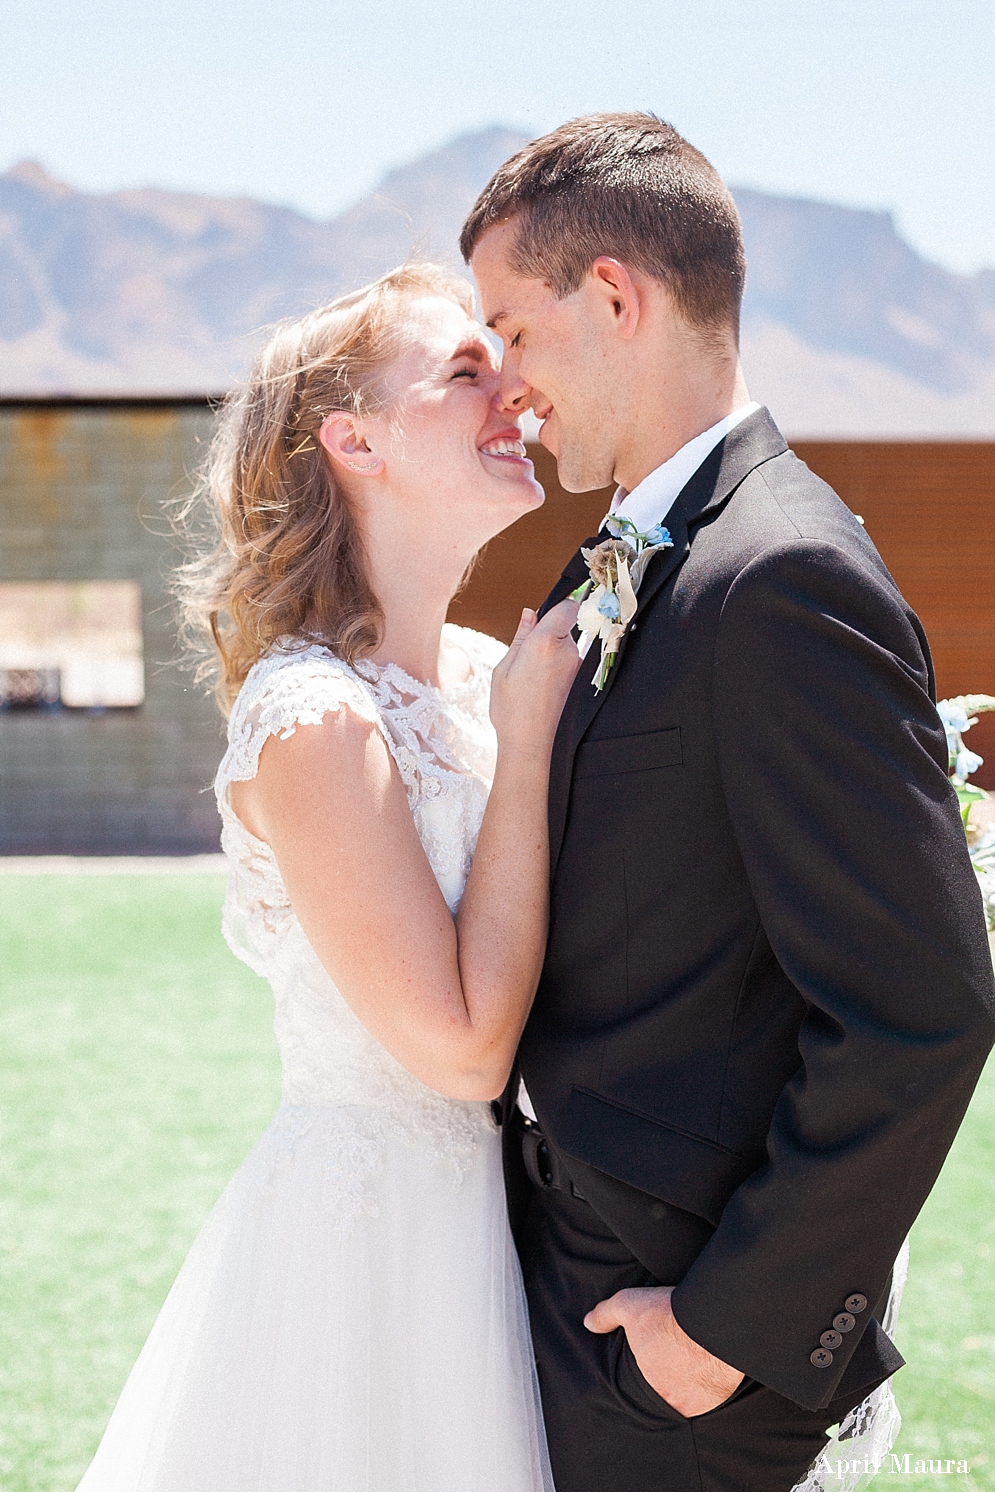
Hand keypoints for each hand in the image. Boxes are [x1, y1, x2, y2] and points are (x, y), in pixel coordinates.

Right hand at [490, 600, 580, 756]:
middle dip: (547, 631)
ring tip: (531, 675)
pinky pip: (567, 660)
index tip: (542, 615)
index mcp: (546, 642)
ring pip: (565, 643)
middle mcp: (568, 651)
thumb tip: (530, 613)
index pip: (567, 606)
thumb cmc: (511, 708)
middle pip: (565, 624)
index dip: (556, 606)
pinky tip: (540, 685)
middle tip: (525, 654)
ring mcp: (576, 666)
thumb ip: (521, 636)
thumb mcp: (505, 667)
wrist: (529, 743)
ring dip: (550, 650)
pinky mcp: (579, 679)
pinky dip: (554, 666)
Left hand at [584, 1286, 743, 1416]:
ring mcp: (694, 1402)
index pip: (640, 1388)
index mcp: (646, 1384)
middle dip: (666, 1382)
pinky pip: (709, 1399)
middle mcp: (669, 1399)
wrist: (712, 1319)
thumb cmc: (670, 1315)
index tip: (651, 1363)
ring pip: (686, 1399)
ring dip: (687, 1387)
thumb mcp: (629, 1305)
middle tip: (671, 1364)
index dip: (645, 1375)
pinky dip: (707, 1389)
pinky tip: (706, 1372)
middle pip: (664, 1395)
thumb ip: (606, 1314)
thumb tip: (588, 1323)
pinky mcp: (717, 1398)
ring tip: (688, 1368)